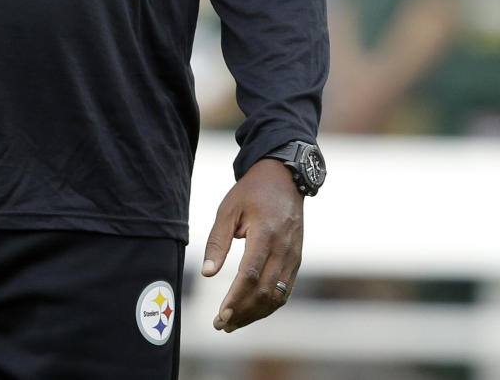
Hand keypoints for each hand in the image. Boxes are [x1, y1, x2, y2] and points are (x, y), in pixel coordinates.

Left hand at [201, 158, 302, 331]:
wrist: (284, 179)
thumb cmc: (252, 192)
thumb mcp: (228, 209)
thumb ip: (217, 241)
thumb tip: (207, 272)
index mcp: (265, 235)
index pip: (250, 276)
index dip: (235, 299)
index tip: (220, 315)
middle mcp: (283, 250)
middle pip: (265, 292)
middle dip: (243, 313)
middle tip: (221, 325)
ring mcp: (293, 257)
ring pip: (277, 296)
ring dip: (256, 314)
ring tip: (233, 323)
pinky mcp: (296, 260)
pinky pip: (285, 290)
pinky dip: (269, 305)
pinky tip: (252, 311)